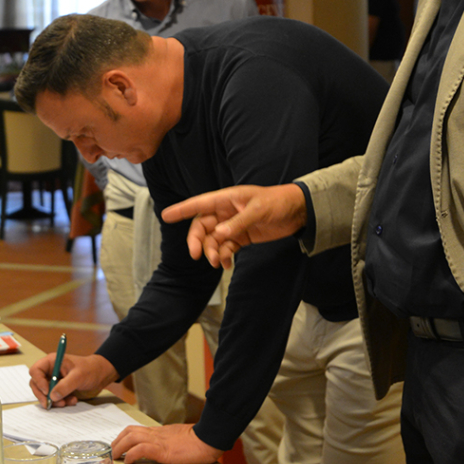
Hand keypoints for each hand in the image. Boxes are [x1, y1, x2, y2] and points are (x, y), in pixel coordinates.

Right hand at [30, 353, 116, 407]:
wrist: (101, 375)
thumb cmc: (91, 369)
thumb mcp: (79, 376)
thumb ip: (65, 385)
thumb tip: (52, 396)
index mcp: (52, 362)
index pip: (35, 370)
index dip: (38, 382)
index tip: (47, 392)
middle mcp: (50, 370)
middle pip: (36, 384)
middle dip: (43, 395)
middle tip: (50, 404)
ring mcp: (54, 380)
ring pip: (45, 393)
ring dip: (53, 400)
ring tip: (66, 403)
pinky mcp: (59, 388)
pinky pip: (54, 397)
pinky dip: (61, 401)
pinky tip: (72, 400)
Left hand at [112, 423, 223, 463]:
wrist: (208, 439)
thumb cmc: (197, 441)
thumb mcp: (178, 440)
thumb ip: (167, 442)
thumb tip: (161, 450)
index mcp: (159, 432)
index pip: (135, 430)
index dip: (122, 438)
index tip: (116, 447)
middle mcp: (156, 434)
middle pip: (129, 432)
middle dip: (116, 442)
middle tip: (111, 454)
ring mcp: (159, 441)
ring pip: (131, 438)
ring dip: (119, 448)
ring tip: (115, 458)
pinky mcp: (163, 450)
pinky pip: (141, 449)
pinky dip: (132, 454)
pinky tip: (129, 461)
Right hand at [161, 183, 306, 267]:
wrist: (298, 212)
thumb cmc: (277, 202)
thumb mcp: (258, 210)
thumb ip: (238, 223)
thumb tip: (219, 235)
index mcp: (226, 199)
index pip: (199, 204)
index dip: (182, 209)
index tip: (165, 216)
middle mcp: (226, 212)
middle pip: (202, 227)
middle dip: (197, 241)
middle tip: (197, 255)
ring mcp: (233, 225)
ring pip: (213, 240)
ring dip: (212, 251)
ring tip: (218, 262)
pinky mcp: (242, 237)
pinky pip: (226, 248)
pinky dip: (223, 256)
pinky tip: (226, 264)